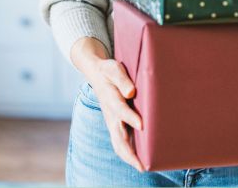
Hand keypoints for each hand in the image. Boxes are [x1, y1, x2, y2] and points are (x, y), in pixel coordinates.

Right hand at [71, 37, 143, 171]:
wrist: (96, 74)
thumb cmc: (108, 71)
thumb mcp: (113, 69)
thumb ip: (122, 79)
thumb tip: (131, 92)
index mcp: (110, 98)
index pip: (121, 110)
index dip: (130, 118)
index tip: (141, 125)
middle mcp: (110, 114)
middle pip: (118, 136)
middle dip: (129, 151)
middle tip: (141, 165)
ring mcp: (111, 121)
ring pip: (118, 142)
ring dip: (128, 156)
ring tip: (142, 168)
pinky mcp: (114, 124)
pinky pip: (119, 142)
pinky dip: (127, 153)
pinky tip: (138, 161)